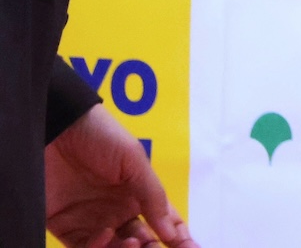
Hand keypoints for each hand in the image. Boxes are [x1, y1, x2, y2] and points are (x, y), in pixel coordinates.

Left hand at [45, 104, 199, 247]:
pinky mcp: (66, 227)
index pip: (165, 223)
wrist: (57, 128)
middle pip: (142, 242)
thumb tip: (171, 231)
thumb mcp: (135, 161)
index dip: (179, 239)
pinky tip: (106, 235)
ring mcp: (92, 221)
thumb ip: (153, 196)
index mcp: (140, 195)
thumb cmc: (101, 136)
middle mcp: (118, 212)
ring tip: (133, 244)